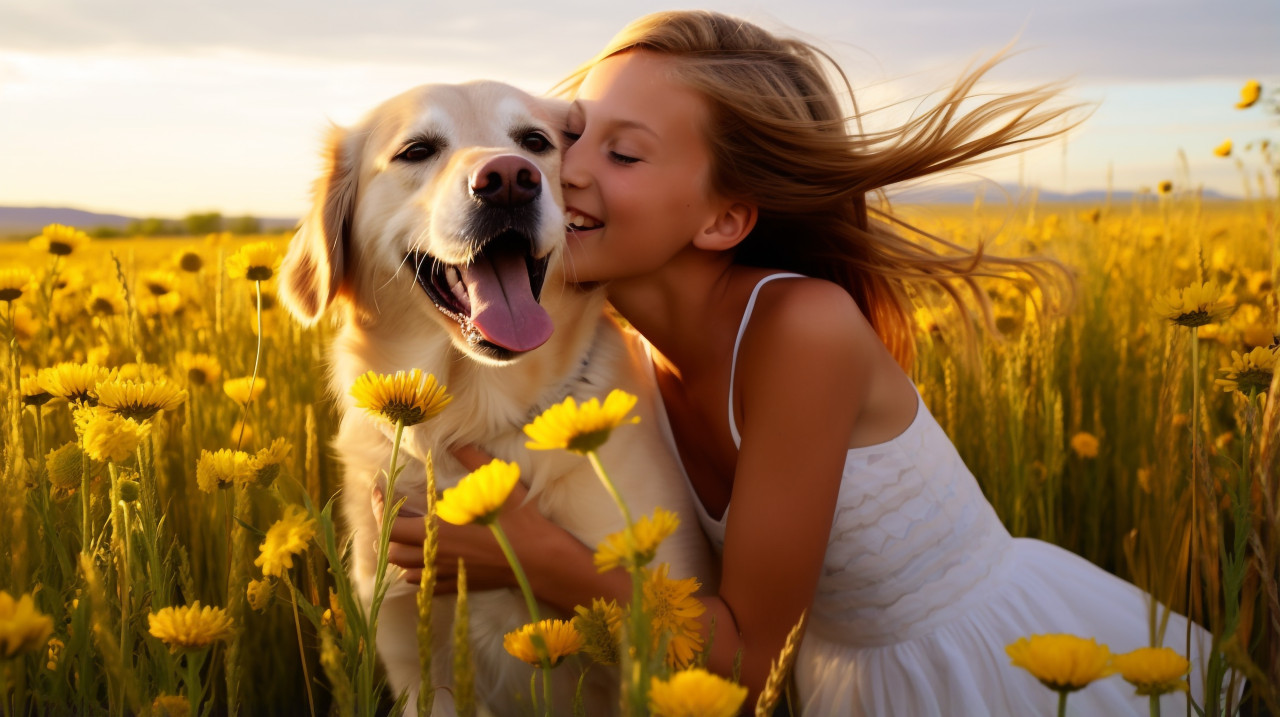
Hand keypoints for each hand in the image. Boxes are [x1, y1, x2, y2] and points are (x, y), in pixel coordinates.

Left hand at [371, 445, 554, 591]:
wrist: (539, 561)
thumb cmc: (520, 523)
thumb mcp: (498, 486)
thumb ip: (473, 461)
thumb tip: (457, 441)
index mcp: (438, 530)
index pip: (391, 523)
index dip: (379, 506)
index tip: (379, 490)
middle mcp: (435, 554)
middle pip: (391, 549)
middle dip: (387, 529)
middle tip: (395, 510)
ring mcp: (444, 572)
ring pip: (404, 569)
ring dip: (400, 550)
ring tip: (408, 532)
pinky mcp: (457, 584)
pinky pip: (423, 583)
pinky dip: (416, 570)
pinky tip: (426, 555)